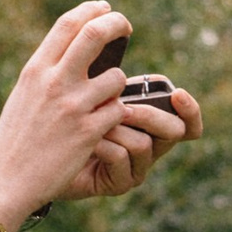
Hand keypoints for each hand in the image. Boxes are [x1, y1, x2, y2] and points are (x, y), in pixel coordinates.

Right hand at [0, 5, 184, 229]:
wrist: (4, 183)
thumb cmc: (12, 143)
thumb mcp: (22, 98)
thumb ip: (46, 76)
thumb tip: (71, 56)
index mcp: (35, 71)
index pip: (67, 24)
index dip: (91, 10)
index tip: (104, 9)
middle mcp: (54, 82)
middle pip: (96, 34)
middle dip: (117, 24)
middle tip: (126, 26)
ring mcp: (73, 106)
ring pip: (116, 77)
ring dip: (117, 85)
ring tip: (106, 99)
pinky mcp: (89, 132)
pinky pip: (119, 111)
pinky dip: (116, 116)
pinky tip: (104, 127)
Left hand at [52, 78, 200, 206]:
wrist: (40, 157)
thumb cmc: (65, 119)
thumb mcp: (90, 93)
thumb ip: (112, 78)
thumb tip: (119, 49)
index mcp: (151, 123)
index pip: (187, 121)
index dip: (190, 109)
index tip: (177, 94)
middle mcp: (151, 145)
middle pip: (176, 132)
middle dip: (151, 116)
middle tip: (125, 108)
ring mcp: (137, 167)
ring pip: (144, 144)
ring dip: (117, 128)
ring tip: (92, 121)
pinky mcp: (120, 183)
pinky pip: (121, 157)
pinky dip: (102, 143)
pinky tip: (85, 141)